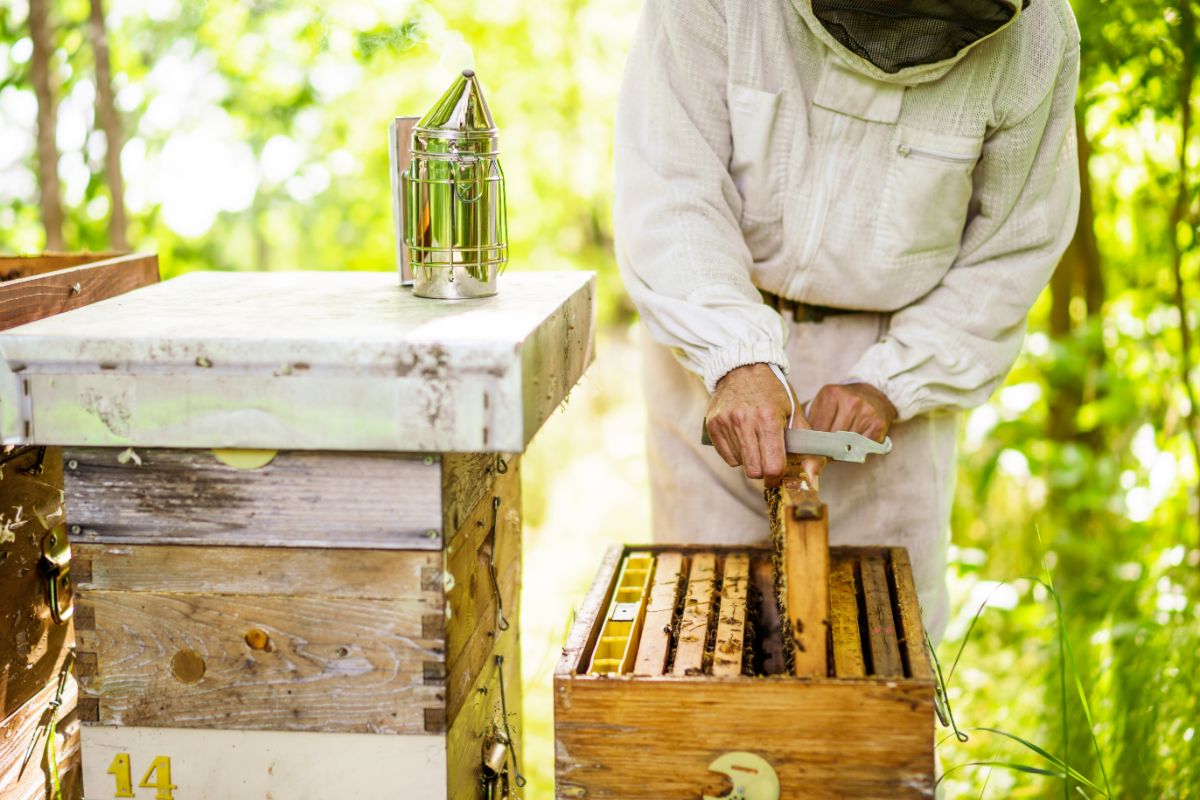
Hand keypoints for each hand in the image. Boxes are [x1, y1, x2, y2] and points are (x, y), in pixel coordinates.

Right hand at [705, 363, 821, 487]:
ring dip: (750, 459)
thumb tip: (812, 473)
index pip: (772, 466)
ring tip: (755, 441)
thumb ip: (805, 442)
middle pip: (754, 470)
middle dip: (763, 470)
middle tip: (768, 459)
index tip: (779, 473)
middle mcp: (744, 421)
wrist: (742, 368)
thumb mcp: (794, 410)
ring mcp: (726, 423)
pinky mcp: (713, 425)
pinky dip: (736, 453)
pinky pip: (726, 456)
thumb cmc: (772, 391)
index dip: (777, 475)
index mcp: (768, 418)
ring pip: (740, 464)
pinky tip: (742, 438)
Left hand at [807, 382, 896, 442]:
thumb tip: (796, 443)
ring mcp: (865, 412)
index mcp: (831, 394)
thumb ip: (811, 419)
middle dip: (826, 447)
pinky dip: (855, 450)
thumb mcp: (826, 402)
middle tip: (825, 451)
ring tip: (839, 446)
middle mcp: (850, 401)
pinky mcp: (877, 424)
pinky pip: (861, 446)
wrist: (875, 395)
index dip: (813, 442)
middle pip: (831, 437)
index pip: (816, 428)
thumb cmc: (844, 403)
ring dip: (840, 451)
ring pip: (845, 444)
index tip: (812, 448)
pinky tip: (854, 444)